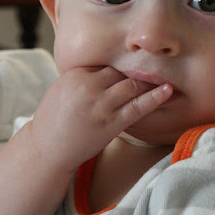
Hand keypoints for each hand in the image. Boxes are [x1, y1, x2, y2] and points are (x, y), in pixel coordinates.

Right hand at [29, 67, 172, 171]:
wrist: (47, 149)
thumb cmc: (54, 121)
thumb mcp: (62, 89)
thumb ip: (84, 78)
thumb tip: (106, 72)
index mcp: (76, 74)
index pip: (106, 65)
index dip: (119, 70)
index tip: (131, 70)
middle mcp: (88, 87)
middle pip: (120, 73)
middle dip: (136, 74)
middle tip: (155, 70)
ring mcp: (100, 105)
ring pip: (132, 86)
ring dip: (149, 83)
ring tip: (166, 79)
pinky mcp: (110, 124)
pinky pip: (138, 107)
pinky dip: (155, 98)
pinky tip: (168, 91)